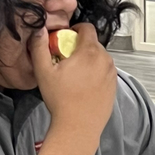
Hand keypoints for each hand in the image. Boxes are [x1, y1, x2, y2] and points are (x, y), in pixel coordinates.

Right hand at [28, 23, 117, 144]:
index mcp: (90, 52)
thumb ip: (39, 46)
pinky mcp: (114, 86)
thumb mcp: (43, 71)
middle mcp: (105, 60)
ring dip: (89, 60)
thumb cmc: (61, 100)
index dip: (75, 29)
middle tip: (67, 59)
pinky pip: (105, 71)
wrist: (79, 126)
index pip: (87, 28)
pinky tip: (84, 84)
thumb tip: (39, 29)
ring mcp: (112, 74)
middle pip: (94, 43)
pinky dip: (96, 72)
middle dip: (80, 46)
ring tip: (75, 73)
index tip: (66, 38)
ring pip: (100, 57)